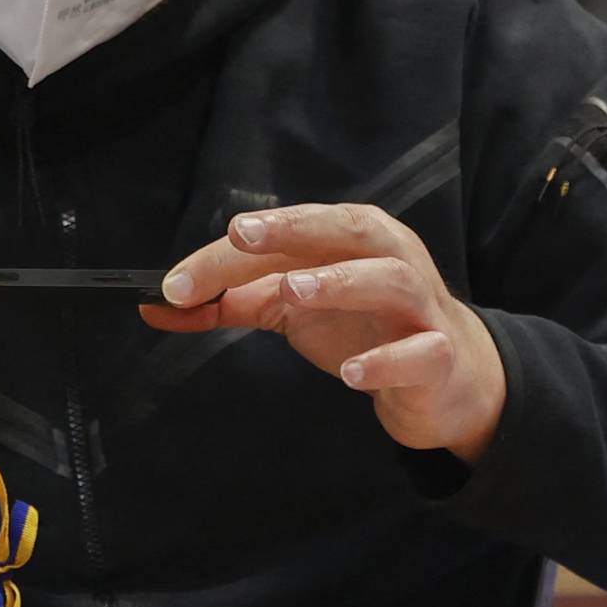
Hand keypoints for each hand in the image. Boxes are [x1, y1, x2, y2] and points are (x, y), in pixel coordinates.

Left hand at [144, 202, 509, 460]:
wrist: (445, 378)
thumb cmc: (366, 326)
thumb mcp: (294, 306)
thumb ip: (231, 301)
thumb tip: (160, 304)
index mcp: (352, 238)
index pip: (290, 233)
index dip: (231, 252)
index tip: (179, 281)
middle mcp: (391, 258)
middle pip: (347, 228)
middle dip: (295, 228)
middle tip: (244, 235)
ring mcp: (420, 306)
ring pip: (391, 279)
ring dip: (341, 282)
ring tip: (294, 292)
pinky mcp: (438, 355)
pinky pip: (420, 352)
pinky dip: (386, 359)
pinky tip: (352, 373)